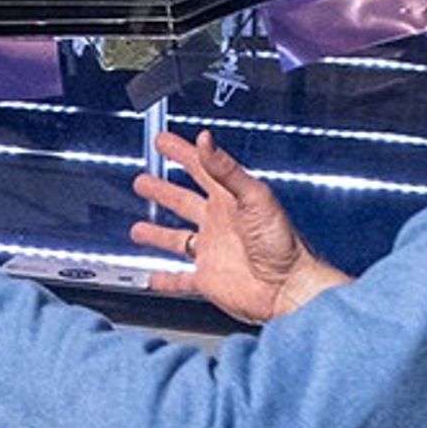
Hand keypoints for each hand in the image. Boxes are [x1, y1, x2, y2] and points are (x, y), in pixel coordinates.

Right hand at [131, 129, 347, 324]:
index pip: (201, 169)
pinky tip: (153, 277)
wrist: (287, 287)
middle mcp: (219, 223)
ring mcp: (212, 251)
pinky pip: (180, 279)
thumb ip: (227, 170)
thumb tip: (206, 141)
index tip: (164, 142)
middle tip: (143, 181)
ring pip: (176, 240)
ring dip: (157, 234)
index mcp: (230, 199)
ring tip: (138, 229)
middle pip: (183, 202)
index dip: (182, 153)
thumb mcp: (255, 197)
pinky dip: (165, 279)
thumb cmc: (282, 243)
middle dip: (162, 190)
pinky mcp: (207, 279)